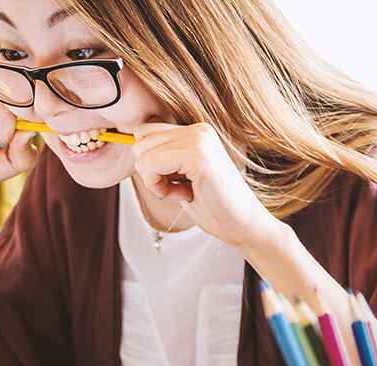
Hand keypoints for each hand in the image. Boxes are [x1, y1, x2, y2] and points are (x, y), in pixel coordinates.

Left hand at [132, 121, 277, 248]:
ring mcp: (200, 139)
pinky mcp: (199, 156)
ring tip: (182, 191)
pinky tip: (183, 195)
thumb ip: (164, 158)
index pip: (145, 131)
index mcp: (196, 131)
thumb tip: (132, 145)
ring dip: (154, 181)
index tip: (171, 181)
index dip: (149, 161)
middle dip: (149, 171)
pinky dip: (158, 187)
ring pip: (142, 154)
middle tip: (176, 188)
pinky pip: (151, 165)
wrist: (244, 225)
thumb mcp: (182, 176)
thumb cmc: (213, 206)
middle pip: (139, 140)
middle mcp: (198, 129)